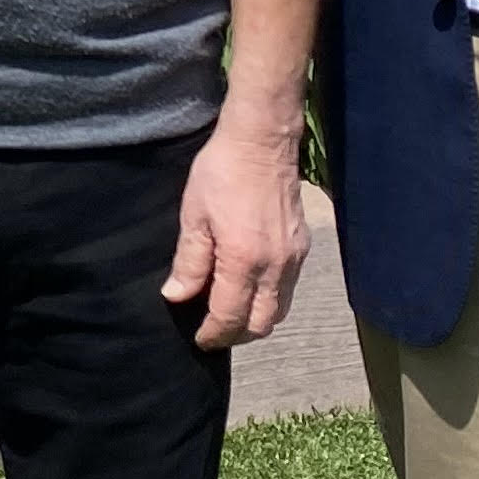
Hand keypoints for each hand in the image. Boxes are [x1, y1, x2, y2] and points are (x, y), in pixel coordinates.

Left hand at [166, 121, 306, 350]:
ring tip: (230, 311)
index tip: (198, 338)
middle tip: (213, 329)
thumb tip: (176, 297)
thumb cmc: (222, 171)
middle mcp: (276, 266)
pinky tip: (250, 286)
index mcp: (244, 260)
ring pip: (280, 310)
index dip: (212, 334)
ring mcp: (294, 257)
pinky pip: (288, 288)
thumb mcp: (194, 215)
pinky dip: (270, 299)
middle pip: (261, 324)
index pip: (230, 317)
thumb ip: (189, 262)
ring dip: (255, 320)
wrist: (262, 140)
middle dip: (236, 335)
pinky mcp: (302, 246)